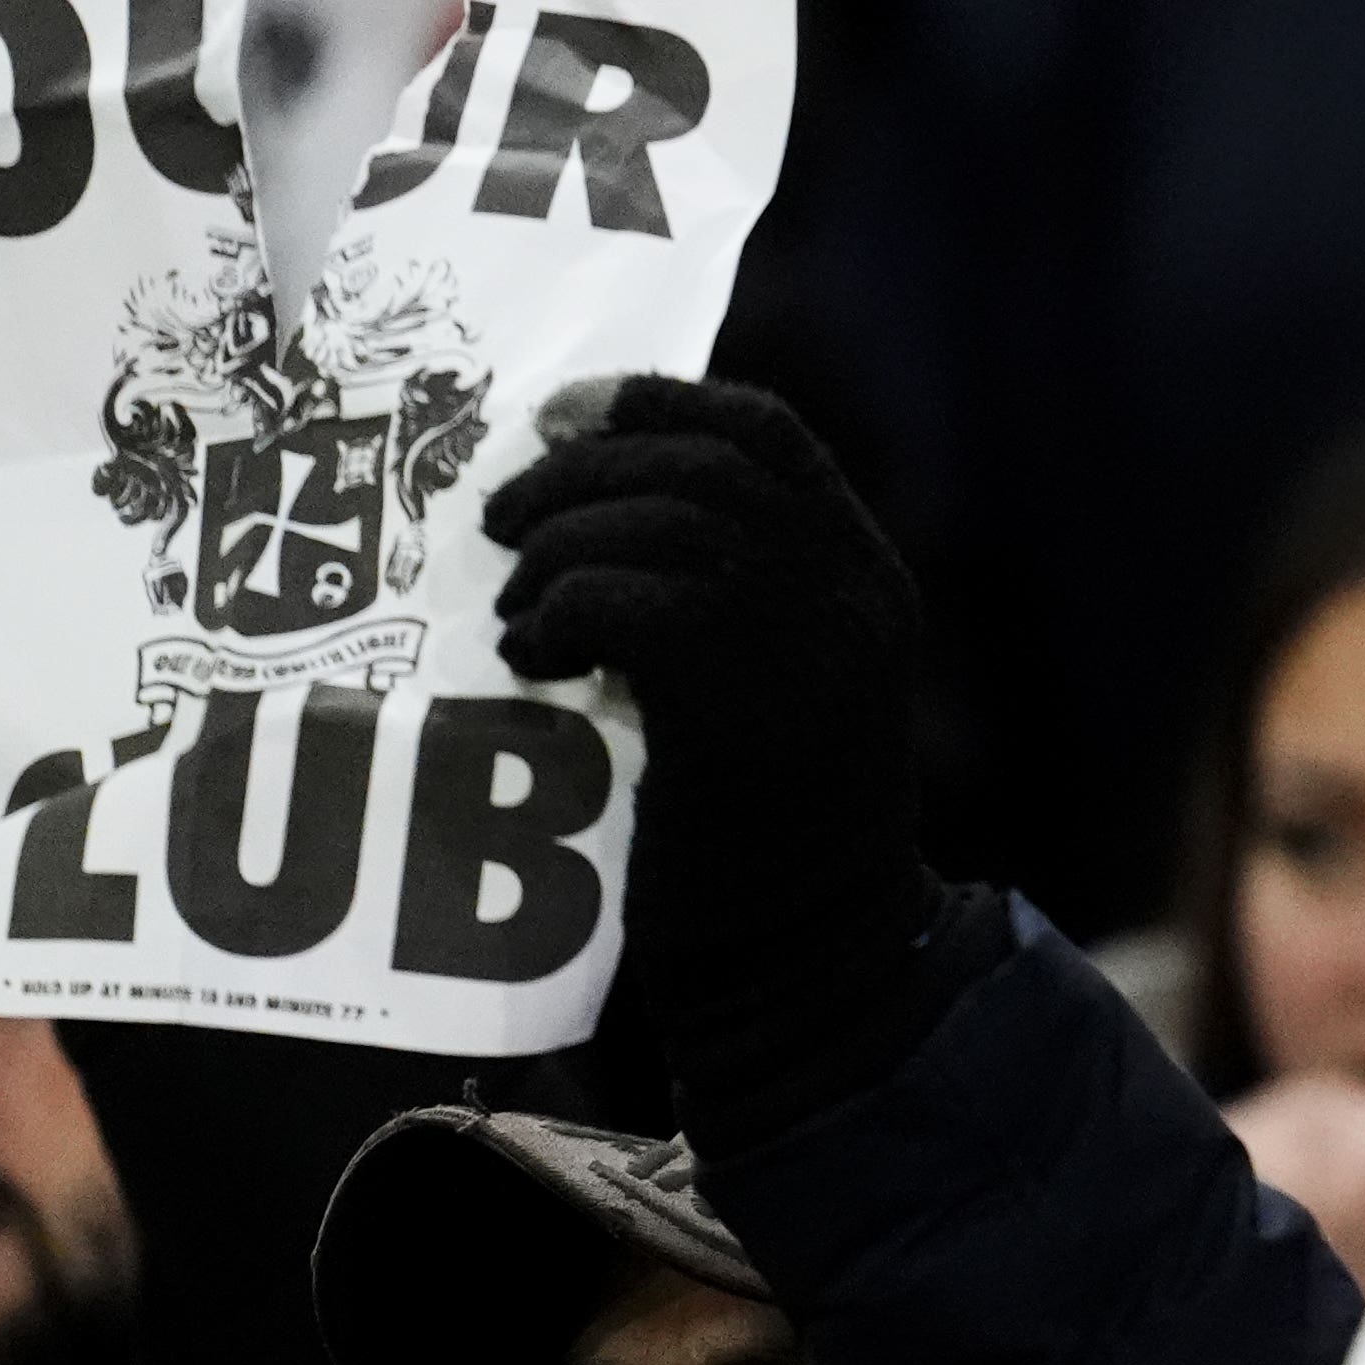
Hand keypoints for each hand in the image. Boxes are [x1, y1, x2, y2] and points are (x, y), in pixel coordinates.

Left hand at [485, 377, 934, 1054]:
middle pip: (702, 461)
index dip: (660, 402)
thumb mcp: (775, 691)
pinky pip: (623, 600)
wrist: (810, 963)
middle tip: (500, 514)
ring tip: (514, 607)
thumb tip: (594, 513)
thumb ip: (729, 601)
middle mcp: (849, 590)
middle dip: (582, 468)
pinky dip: (558, 613)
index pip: (769, 433)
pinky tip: (530, 657)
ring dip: (558, 547)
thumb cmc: (766, 842)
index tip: (563, 412)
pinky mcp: (739, 697)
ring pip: (657, 522)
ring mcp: (804, 641)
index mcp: (864, 577)